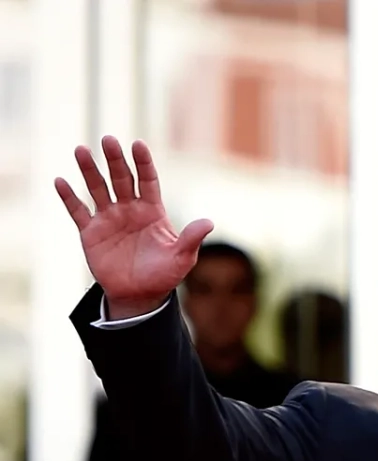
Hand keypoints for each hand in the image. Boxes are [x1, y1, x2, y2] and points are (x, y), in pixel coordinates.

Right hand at [54, 138, 212, 318]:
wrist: (139, 295)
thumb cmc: (164, 275)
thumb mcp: (182, 258)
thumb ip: (191, 239)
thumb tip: (209, 222)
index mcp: (152, 211)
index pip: (147, 181)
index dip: (143, 163)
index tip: (138, 145)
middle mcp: (129, 209)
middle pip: (121, 179)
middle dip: (115, 160)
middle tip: (108, 140)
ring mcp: (108, 218)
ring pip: (97, 188)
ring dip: (89, 170)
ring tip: (81, 150)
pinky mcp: (90, 232)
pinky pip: (78, 211)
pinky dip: (68, 197)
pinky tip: (60, 181)